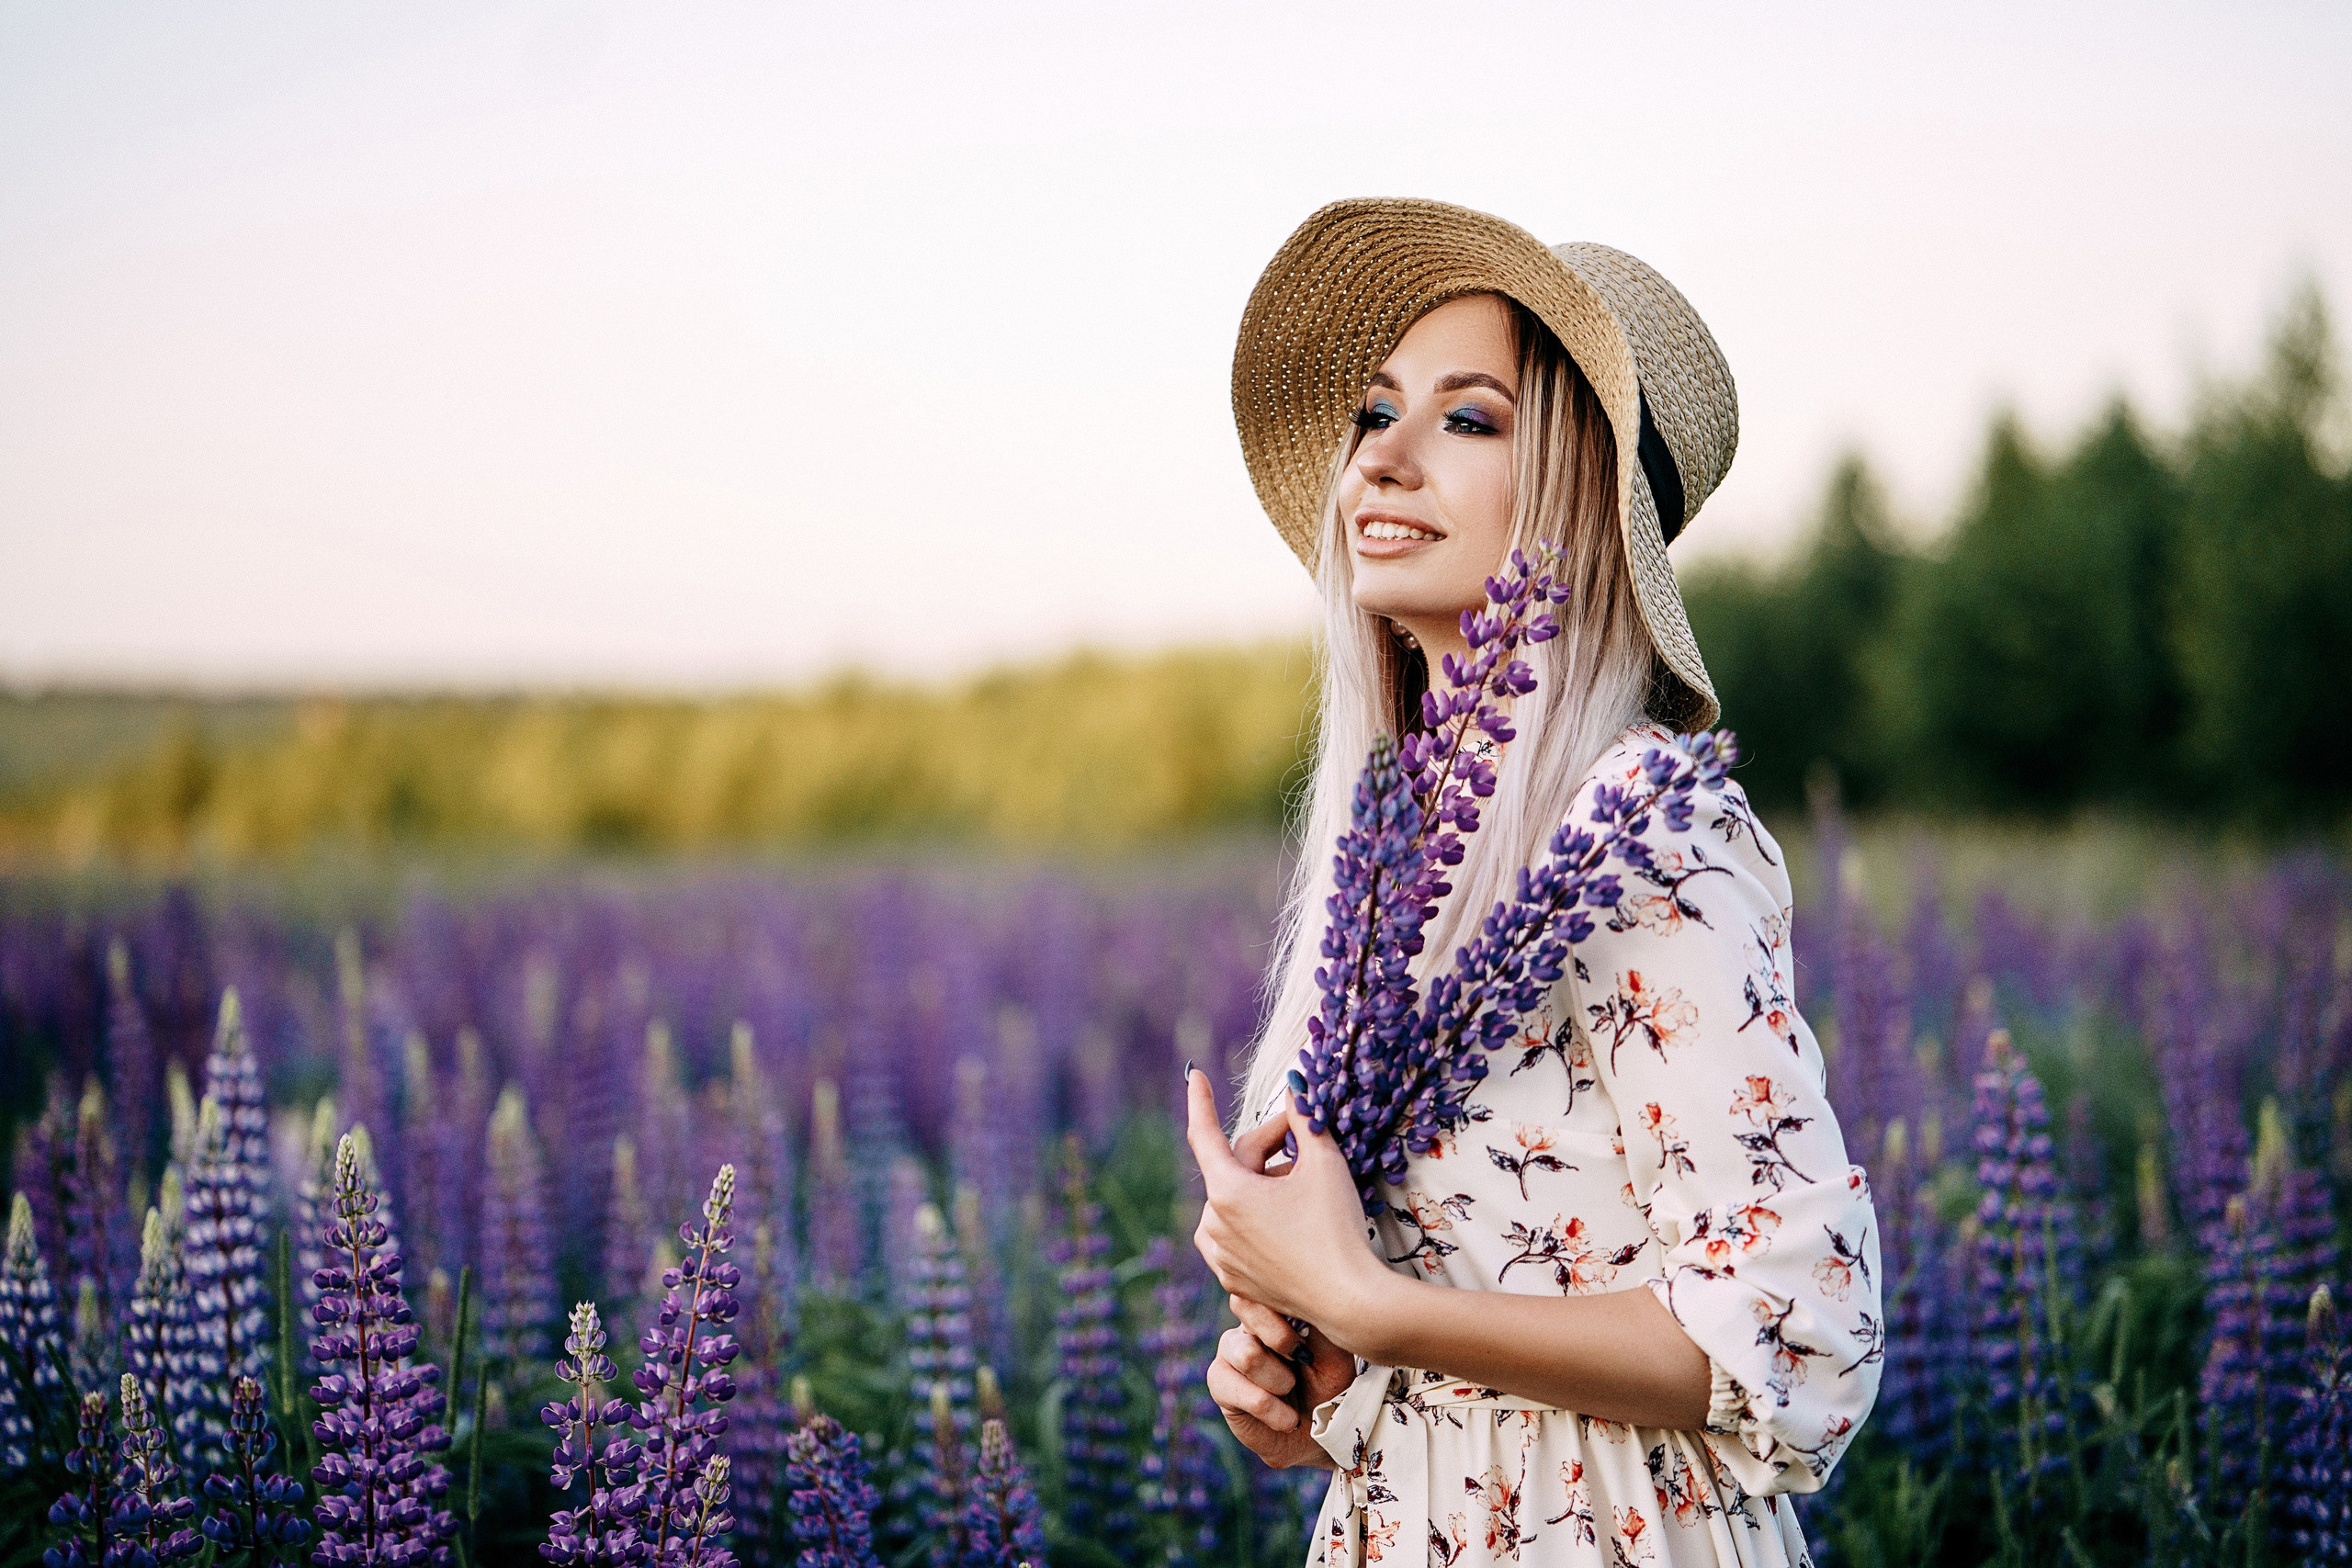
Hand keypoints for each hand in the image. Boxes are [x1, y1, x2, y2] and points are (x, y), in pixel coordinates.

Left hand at [1184, 1067, 1397, 1356]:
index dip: (1201, 1100)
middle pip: (1235, 1167)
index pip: (1204, 1133)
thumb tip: (1294, 1087)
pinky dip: (1259, 1218)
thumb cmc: (1337, 1229)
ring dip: (1265, 1185)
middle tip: (1307, 1137)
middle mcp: (1213, 1225)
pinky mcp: (1234, 1279)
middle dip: (1269, 1148)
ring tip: (1304, 1187)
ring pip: (1236, 1200)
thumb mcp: (1325, 1163)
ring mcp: (1221, 1256)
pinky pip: (1237, 1233)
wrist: (1350, 1302)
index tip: (1194, 1075)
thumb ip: (1304, 1119)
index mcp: (1227, 1192)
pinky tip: (1292, 1219)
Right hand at [1205, 1292, 1353, 1468]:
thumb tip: (1311, 1292)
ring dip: (1280, 1381)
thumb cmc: (1331, 1388)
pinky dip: (1272, 1409)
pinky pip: (1240, 1390)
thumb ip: (1320, 1322)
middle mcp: (1247, 1324)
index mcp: (1274, 1308)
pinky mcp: (1221, 1384)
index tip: (1310, 1335)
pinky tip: (1286, 1419)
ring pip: (1246, 1353)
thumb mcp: (1336, 1353)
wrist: (1321, 1437)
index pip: (1261, 1282)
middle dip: (1282, 1340)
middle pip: (1243, 1305)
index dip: (1284, 1306)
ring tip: (1293, 1392)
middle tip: (1304, 1362)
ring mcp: (1230, 1352)